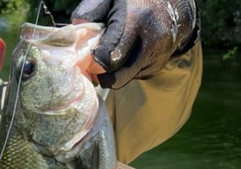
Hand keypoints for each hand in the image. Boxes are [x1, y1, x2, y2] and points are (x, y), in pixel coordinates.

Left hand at [72, 0, 198, 88]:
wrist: (174, 4)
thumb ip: (92, 9)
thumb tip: (76, 28)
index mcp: (136, 20)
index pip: (110, 57)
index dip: (94, 63)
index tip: (88, 58)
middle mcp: (150, 42)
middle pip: (117, 77)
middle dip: (101, 75)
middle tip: (93, 66)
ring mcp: (156, 57)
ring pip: (124, 80)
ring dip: (113, 74)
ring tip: (109, 58)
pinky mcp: (157, 67)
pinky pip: (133, 78)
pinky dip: (125, 71)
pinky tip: (126, 56)